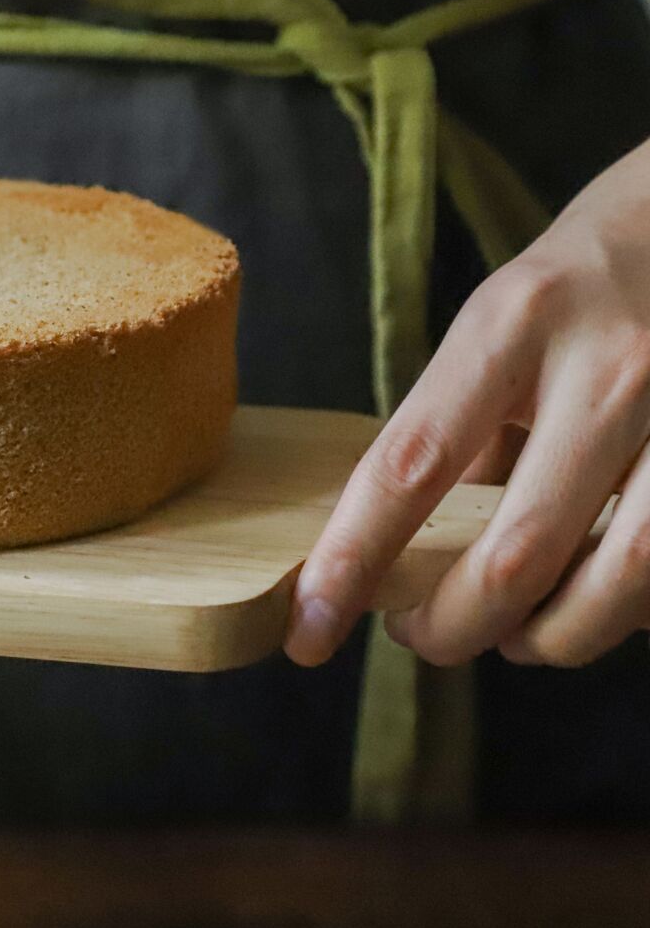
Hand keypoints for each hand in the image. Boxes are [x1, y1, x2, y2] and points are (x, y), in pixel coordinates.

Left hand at [285, 137, 649, 668]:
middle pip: (514, 550)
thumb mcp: (497, 333)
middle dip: (452, 626)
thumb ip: (462, 436)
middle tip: (420, 637)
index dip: (352, 561)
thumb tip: (407, 551)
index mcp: (510, 327)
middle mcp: (604, 365)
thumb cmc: (575, 287)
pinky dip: (624, 607)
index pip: (409, 465)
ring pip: (617, 574)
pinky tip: (593, 600)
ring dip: (550, 638)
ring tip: (514, 640)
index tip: (309, 629)